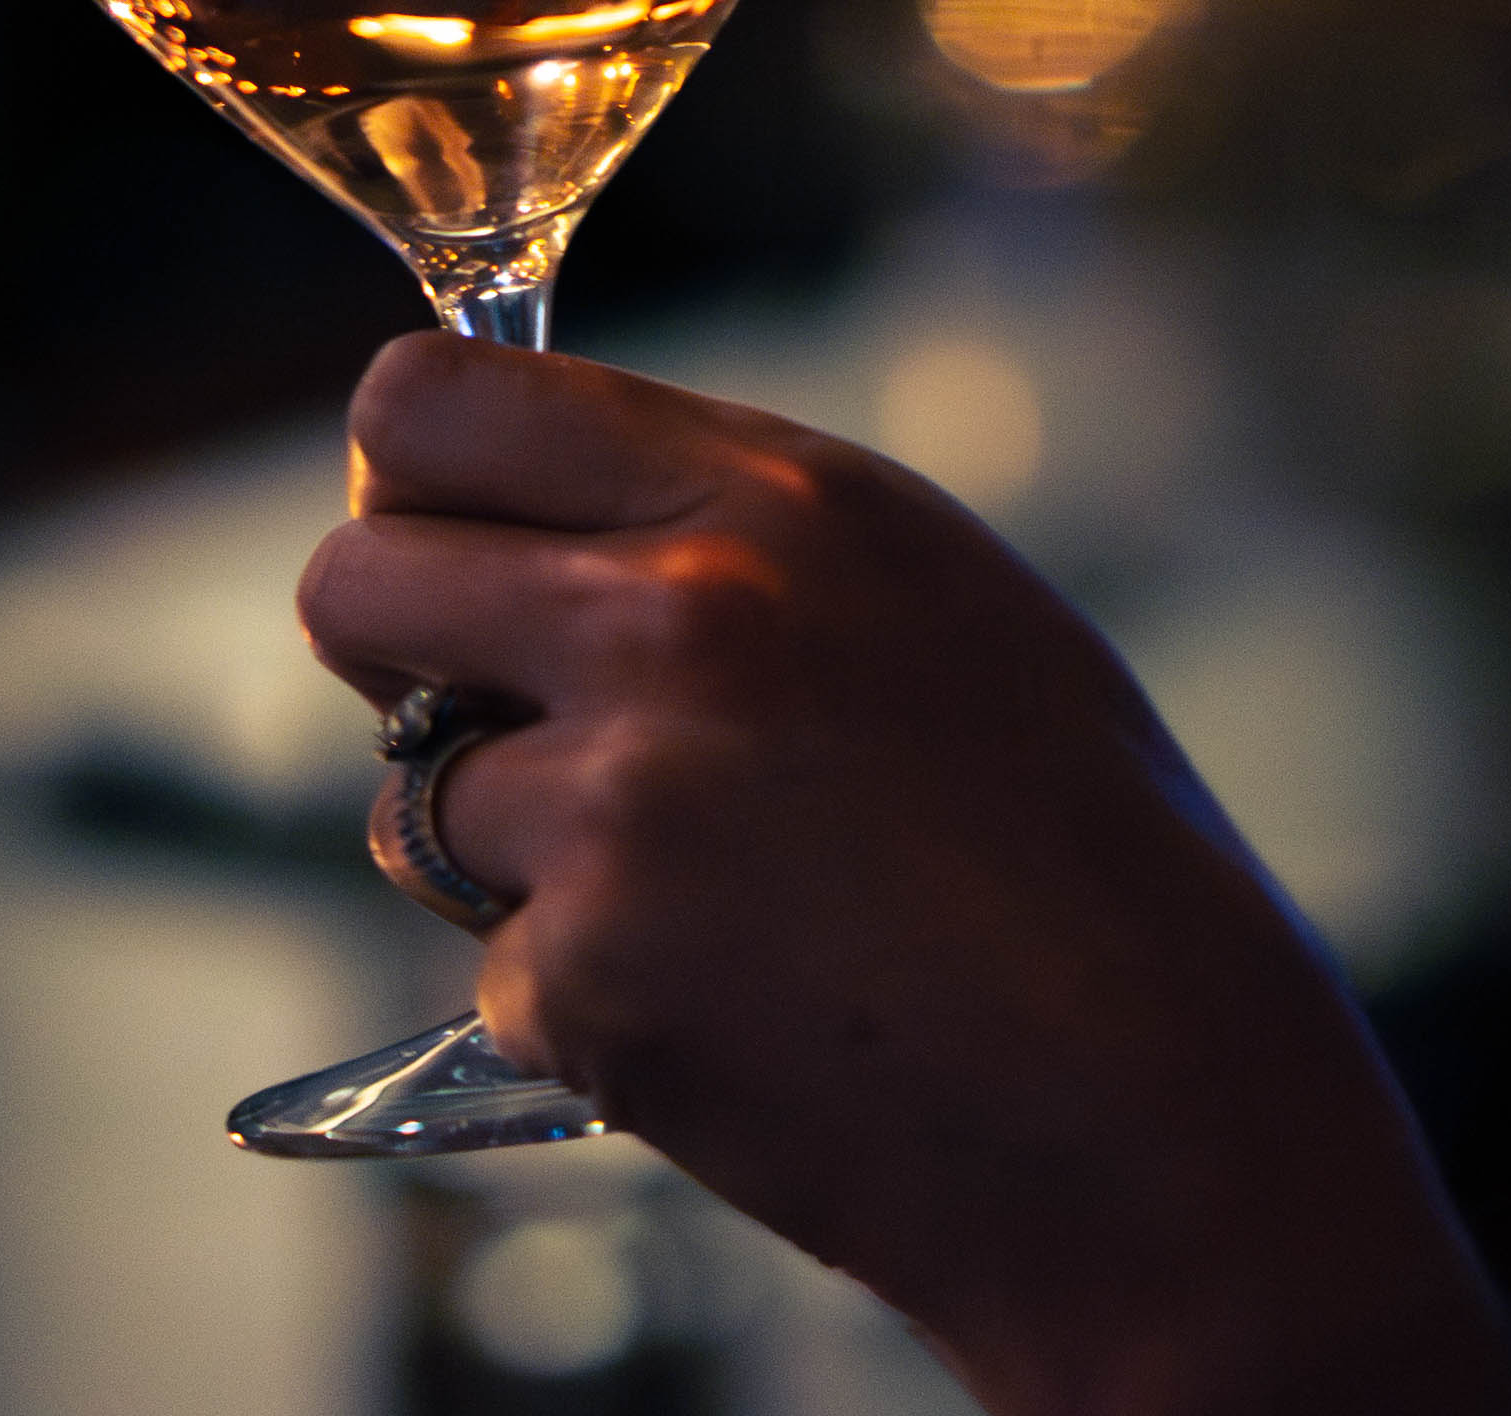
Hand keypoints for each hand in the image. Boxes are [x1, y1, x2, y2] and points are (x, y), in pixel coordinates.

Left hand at [297, 336, 1510, 1415]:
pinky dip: (585, 1003)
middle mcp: (678, 618)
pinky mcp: (588, 974)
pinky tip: (738, 1010)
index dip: (407, 487)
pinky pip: (495, 970)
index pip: (432, 402)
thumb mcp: (929, 598)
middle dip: (391, 659)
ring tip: (703, 898)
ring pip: (407, 800)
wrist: (1161, 1107)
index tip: (444, 546)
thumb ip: (726, 534)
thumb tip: (529, 520)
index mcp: (775, 498)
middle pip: (349, 582)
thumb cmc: (1079, 857)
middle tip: (491, 722)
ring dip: (507, 856)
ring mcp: (619, 801)